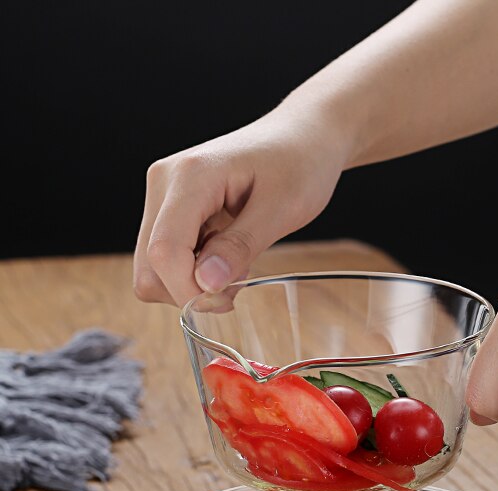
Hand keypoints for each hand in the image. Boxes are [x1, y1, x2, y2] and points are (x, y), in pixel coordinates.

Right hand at [133, 109, 347, 305]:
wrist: (303, 137)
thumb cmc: (299, 164)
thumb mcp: (282, 209)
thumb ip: (241, 246)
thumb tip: (205, 284)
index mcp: (190, 176)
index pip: (165, 251)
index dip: (190, 289)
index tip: (229, 301)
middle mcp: (164, 183)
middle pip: (149, 266)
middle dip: (189, 290)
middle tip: (237, 285)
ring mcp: (164, 195)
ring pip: (154, 267)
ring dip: (192, 282)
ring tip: (236, 263)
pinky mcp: (172, 208)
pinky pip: (168, 257)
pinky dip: (195, 270)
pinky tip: (228, 255)